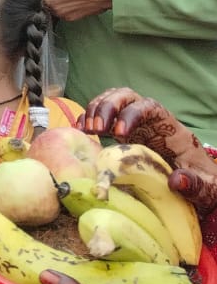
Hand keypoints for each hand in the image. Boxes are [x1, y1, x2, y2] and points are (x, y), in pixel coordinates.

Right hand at [84, 89, 216, 217]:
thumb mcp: (207, 187)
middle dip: (108, 107)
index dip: (131, 114)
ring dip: (95, 110)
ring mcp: (133, 125)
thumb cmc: (202, 183)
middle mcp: (149, 121)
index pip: (149, 107)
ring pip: (111, 101)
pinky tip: (80, 130)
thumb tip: (177, 181)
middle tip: (95, 129)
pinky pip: (101, 116)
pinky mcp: (120, 133)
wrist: (196, 184)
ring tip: (86, 130)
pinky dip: (88, 118)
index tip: (119, 133)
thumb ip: (195, 184)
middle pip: (125, 97)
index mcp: (169, 127)